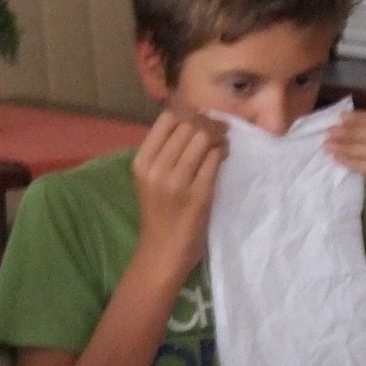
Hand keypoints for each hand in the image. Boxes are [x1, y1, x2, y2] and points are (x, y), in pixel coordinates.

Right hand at [131, 107, 227, 281]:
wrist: (162, 252)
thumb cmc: (159, 213)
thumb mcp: (151, 179)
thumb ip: (164, 152)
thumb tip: (192, 120)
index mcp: (142, 162)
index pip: (167, 119)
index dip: (188, 114)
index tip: (200, 120)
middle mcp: (157, 169)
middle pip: (188, 126)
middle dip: (207, 123)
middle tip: (219, 130)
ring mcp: (177, 182)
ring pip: (203, 139)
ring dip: (218, 136)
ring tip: (222, 142)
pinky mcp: (198, 194)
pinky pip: (214, 159)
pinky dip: (222, 152)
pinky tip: (224, 155)